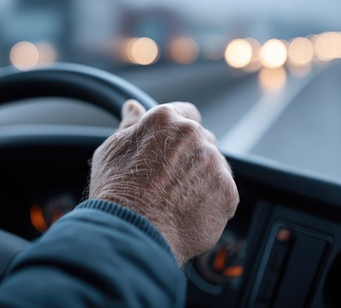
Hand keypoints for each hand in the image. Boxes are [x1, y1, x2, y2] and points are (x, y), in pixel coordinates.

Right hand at [89, 100, 238, 265]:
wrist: (132, 233)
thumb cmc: (116, 192)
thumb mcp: (112, 150)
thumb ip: (129, 126)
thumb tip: (133, 106)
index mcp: (165, 119)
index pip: (185, 113)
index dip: (178, 131)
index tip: (173, 147)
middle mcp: (193, 134)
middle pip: (203, 140)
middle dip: (191, 157)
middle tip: (169, 181)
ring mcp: (213, 162)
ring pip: (215, 166)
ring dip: (203, 179)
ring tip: (177, 201)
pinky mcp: (228, 191)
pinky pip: (224, 193)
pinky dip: (212, 204)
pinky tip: (189, 214)